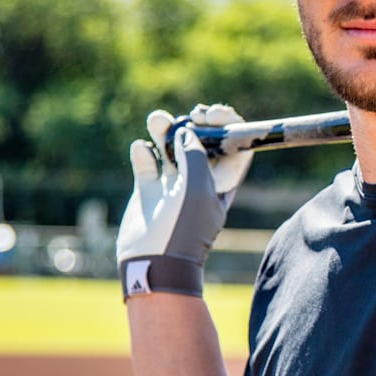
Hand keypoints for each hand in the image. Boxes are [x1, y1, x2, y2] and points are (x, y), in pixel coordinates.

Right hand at [115, 103, 251, 299]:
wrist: (154, 261)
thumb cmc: (184, 227)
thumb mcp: (197, 188)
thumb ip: (195, 155)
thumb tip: (187, 133)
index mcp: (221, 183)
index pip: (234, 147)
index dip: (228, 126)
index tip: (214, 114)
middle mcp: (199, 182)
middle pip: (202, 143)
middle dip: (196, 124)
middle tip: (191, 114)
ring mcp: (173, 186)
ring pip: (171, 149)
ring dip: (165, 130)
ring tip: (156, 119)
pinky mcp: (149, 191)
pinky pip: (147, 163)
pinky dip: (144, 151)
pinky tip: (141, 148)